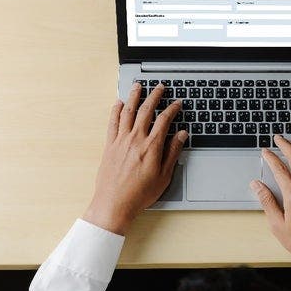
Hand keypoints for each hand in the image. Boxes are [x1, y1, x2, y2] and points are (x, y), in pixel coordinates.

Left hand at [83, 83, 186, 234]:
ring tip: (138, 86)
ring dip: (134, 96)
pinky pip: (112, 122)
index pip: (164, 120)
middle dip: (154, 96)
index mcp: (151, 147)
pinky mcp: (109, 145)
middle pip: (146, 110)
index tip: (177, 103)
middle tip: (160, 87)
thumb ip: (172, 153)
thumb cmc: (139, 194)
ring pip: (127, 111)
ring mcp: (120, 141)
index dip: (172, 109)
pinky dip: (115, 110)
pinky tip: (118, 103)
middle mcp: (135, 139)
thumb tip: (181, 136)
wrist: (114, 204)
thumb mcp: (164, 176)